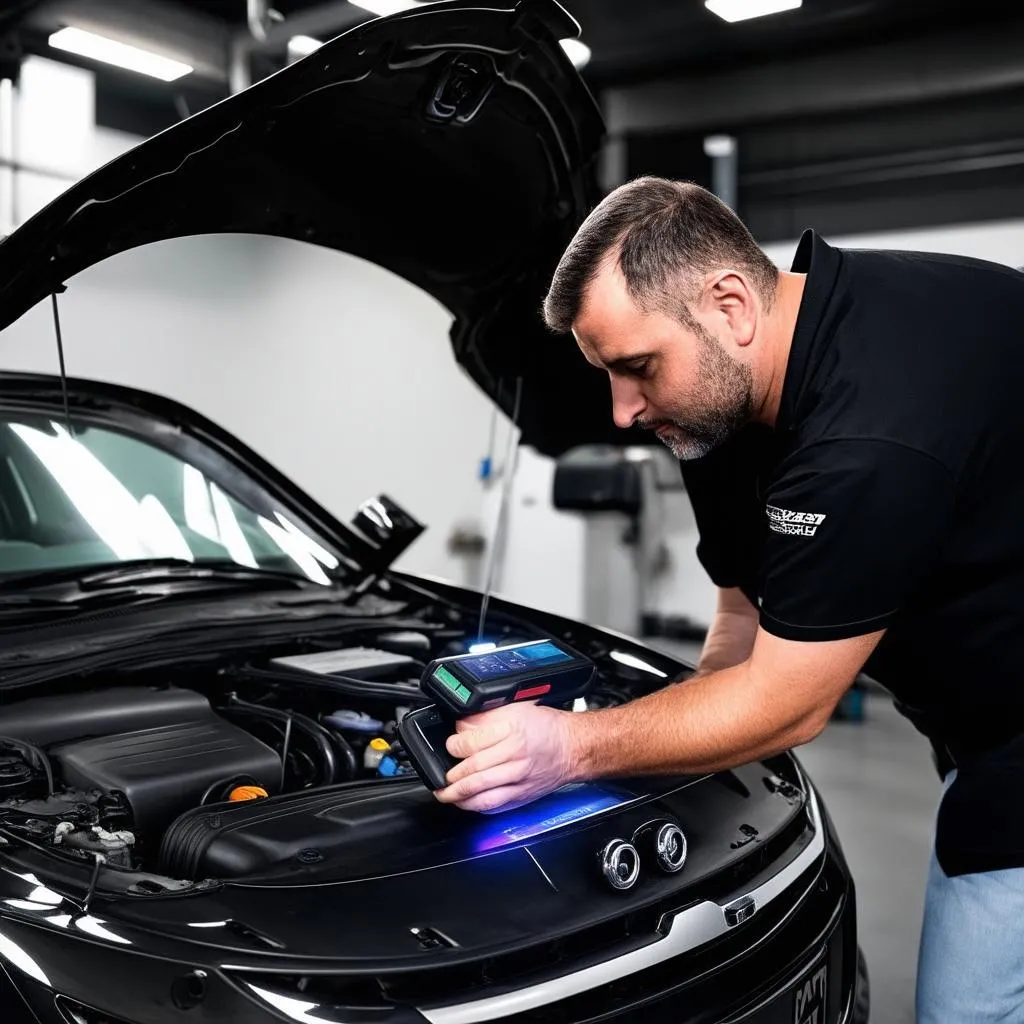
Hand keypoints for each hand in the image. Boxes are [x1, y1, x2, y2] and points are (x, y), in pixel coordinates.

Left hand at [433, 702, 579, 812]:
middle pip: (473, 771)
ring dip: (458, 797)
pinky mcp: (521, 795)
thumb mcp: (514, 708)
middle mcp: (515, 757)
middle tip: (441, 777)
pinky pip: (494, 806)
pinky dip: (476, 807)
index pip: (471, 743)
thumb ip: (485, 717)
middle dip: (451, 777)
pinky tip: (466, 803)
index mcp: (511, 731)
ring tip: (445, 794)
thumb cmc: (546, 728)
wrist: (572, 747)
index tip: (449, 746)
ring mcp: (518, 779)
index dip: (453, 746)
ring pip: (482, 793)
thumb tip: (460, 726)